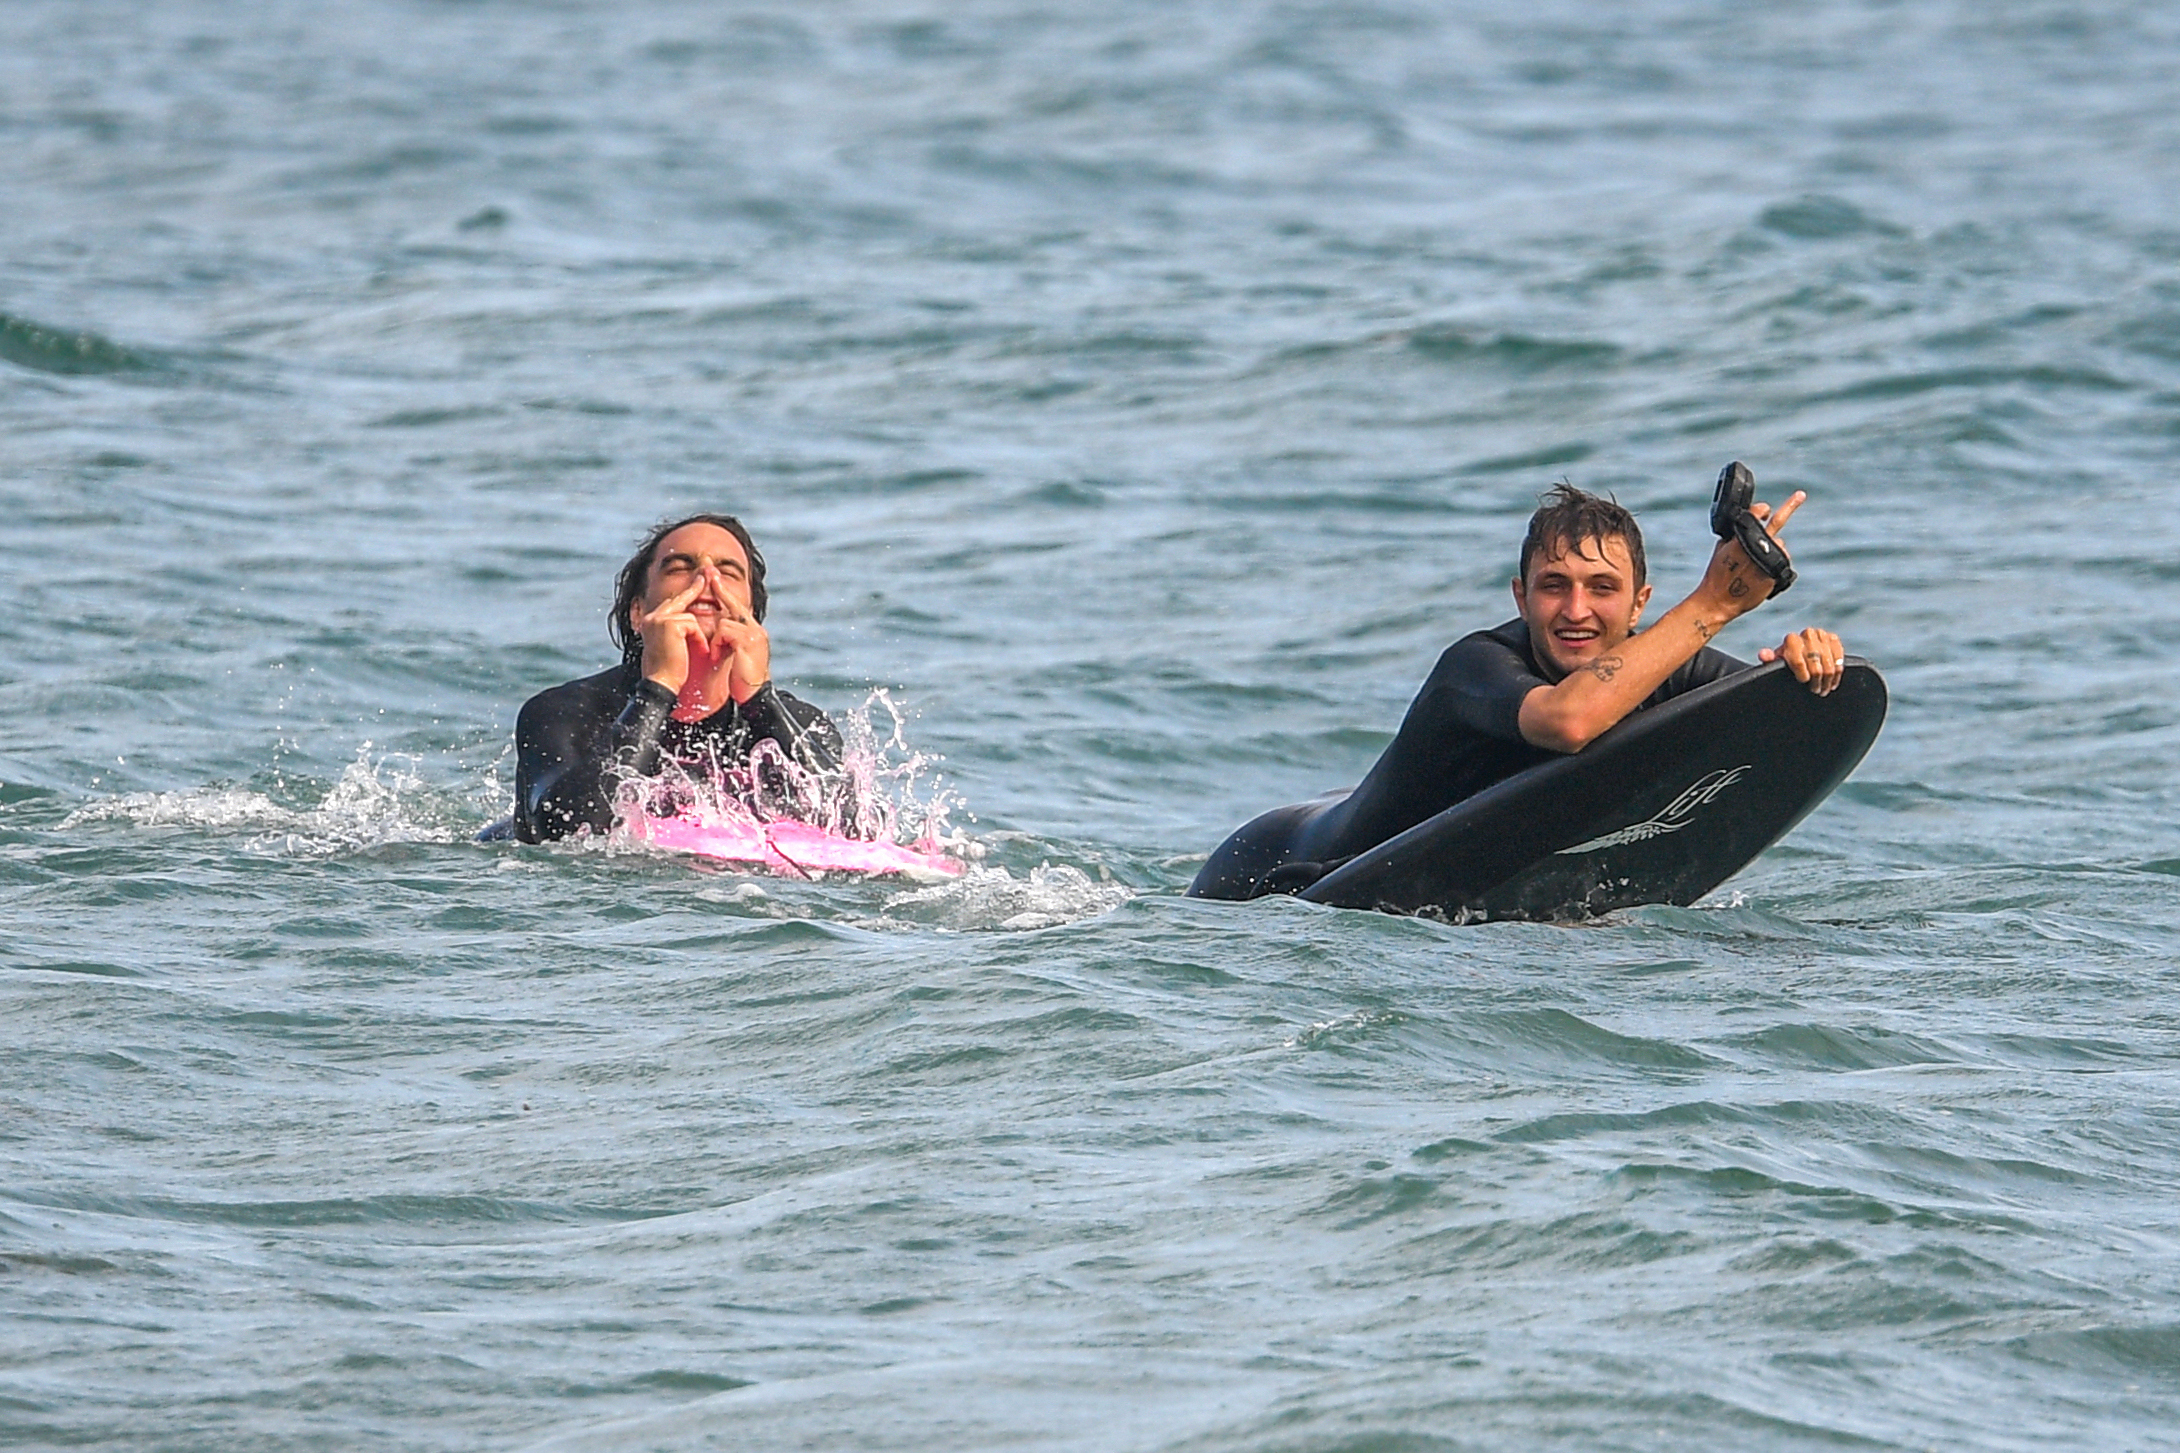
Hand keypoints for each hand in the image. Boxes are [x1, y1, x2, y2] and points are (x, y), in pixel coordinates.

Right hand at [634, 576, 711, 693]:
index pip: (671, 603)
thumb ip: (677, 629)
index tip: (699, 580)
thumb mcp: (673, 645)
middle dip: (694, 587)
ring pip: (689, 616)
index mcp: (650, 621)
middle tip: (706, 572)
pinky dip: (698, 638)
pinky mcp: (668, 623)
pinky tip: (697, 650)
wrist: (662, 683)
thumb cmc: (670, 670)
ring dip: (697, 635)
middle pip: (679, 599)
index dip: (687, 593)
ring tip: (698, 649)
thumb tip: (690, 617)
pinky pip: (692, 624)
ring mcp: (658, 618)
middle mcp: (651, 617)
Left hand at [703, 564, 770, 703]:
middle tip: (709, 570)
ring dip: (716, 637)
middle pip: (733, 604)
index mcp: (753, 631)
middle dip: (720, 588)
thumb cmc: (742, 679)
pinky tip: (719, 655)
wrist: (755, 695)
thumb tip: (717, 627)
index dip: (723, 590)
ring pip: (724, 621)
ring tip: (717, 653)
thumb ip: (729, 639)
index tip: (713, 575)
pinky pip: (724, 631)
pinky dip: (718, 643)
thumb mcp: (735, 654)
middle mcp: (755, 629)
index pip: (736, 606)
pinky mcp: (747, 641)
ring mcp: (753, 634)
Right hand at [1697, 489, 1803, 618]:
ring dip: (1775, 550)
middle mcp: (1757, 545)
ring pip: (1781, 546)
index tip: (1766, 510)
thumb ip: (1735, 534)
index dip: (1762, 509)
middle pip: (1777, 523)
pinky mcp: (1775, 573)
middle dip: (1790, 506)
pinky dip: (1776, 566)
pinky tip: (1761, 575)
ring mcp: (1767, 559)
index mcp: (1741, 537)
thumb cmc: (1717, 575)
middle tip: (1801, 494)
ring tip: (1756, 566)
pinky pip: (1782, 563)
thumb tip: (1745, 523)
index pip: (1756, 513)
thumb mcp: (1721, 549)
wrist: (1718, 601)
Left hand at [1760, 626, 1845, 695]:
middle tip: (1816, 691)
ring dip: (1828, 680)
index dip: (1803, 675)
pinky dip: (1837, 673)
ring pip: (1829, 664)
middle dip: (1816, 681)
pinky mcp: (1833, 638)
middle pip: (1816, 665)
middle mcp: (1807, 634)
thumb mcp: (1777, 663)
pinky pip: (1839, 658)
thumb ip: (1769, 660)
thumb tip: (1764, 654)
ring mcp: (1822, 635)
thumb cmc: (1787, 661)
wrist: (1800, 653)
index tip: (1804, 682)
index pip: (1799, 662)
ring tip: (1823, 689)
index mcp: (1791, 640)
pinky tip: (1832, 682)